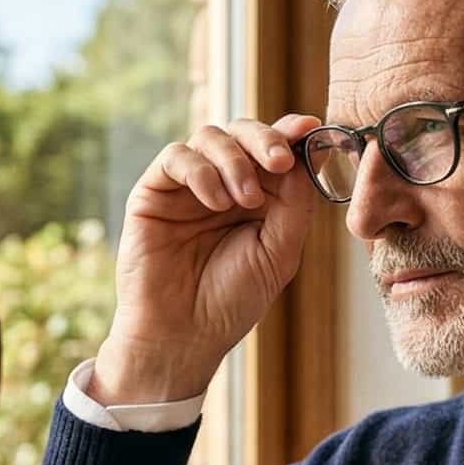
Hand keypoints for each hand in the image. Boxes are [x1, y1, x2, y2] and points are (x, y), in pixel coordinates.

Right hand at [94, 114, 325, 404]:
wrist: (182, 335)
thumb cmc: (231, 302)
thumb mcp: (279, 252)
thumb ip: (295, 203)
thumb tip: (305, 154)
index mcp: (258, 196)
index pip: (274, 148)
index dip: (291, 132)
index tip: (309, 128)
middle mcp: (222, 184)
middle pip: (242, 131)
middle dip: (265, 139)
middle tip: (280, 161)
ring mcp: (187, 186)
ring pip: (210, 136)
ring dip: (235, 161)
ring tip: (245, 200)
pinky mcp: (154, 191)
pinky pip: (176, 157)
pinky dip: (201, 172)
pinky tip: (215, 202)